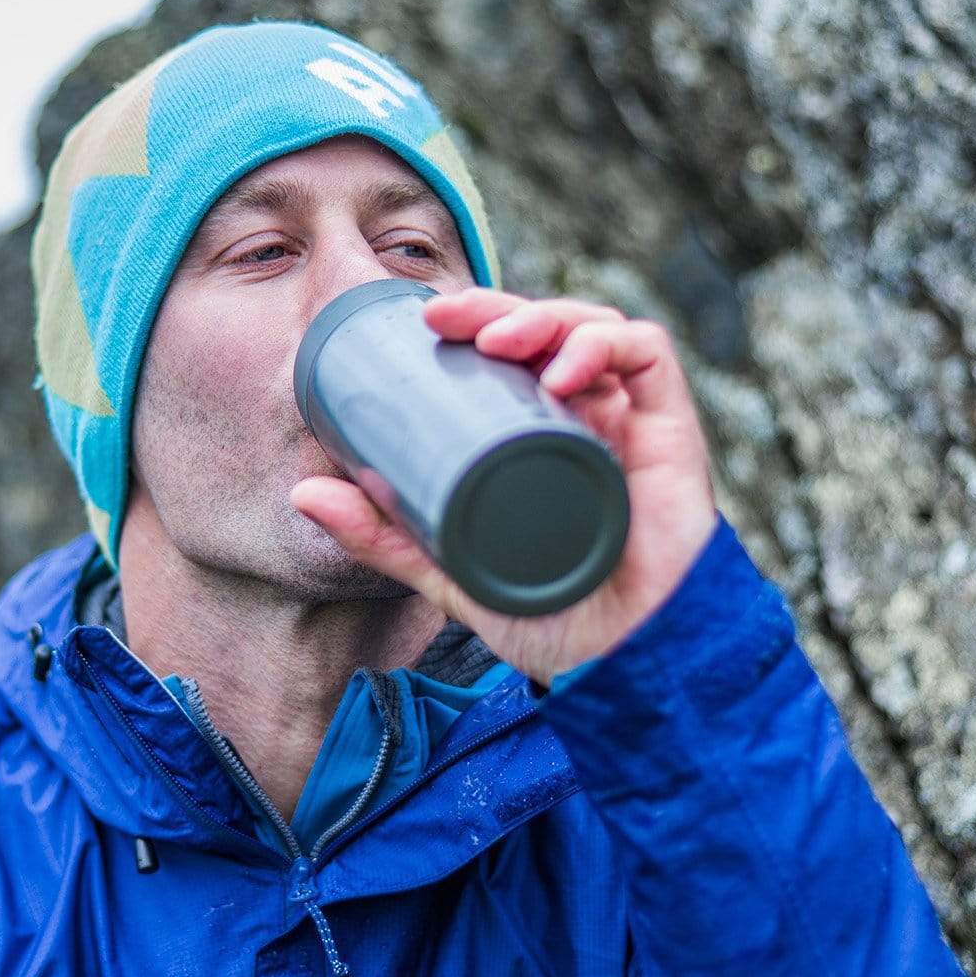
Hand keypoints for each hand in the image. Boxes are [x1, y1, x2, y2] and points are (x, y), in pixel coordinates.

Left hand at [289, 289, 721, 687]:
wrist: (625, 668)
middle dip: (499, 309)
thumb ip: (386, 535)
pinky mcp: (673, 432)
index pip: (515, 352)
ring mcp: (631, 421)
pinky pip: (648, 357)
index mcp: (544, 434)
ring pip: (595, 330)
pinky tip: (564, 372)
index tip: (430, 321)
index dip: (477, 320)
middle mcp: (589, 417)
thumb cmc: (554, 620)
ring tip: (502, 341)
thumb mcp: (452, 569)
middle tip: (452, 319)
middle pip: (549, 331)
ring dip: (545, 318)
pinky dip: (604, 347)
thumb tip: (302, 493)